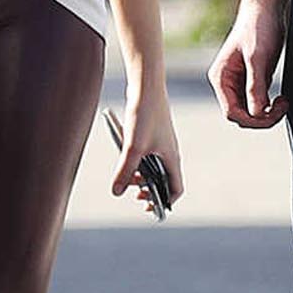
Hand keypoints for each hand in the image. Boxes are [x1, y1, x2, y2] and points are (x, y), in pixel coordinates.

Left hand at [109, 85, 183, 212]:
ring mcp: (161, 143)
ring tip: (127, 178)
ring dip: (141, 176)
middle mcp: (169, 153)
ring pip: (153, 168)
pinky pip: (146, 155)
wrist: (146, 87)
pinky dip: (137, 162)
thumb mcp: (133, 147)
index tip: (149, 206)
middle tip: (135, 194)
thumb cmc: (145, 115)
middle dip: (149, 190)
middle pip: (164, 181)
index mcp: (172, 159)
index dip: (165, 202)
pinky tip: (124, 157)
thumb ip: (124, 171)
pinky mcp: (151, 135)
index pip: (176, 189)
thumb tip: (116, 191)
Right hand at [210, 0, 292, 127]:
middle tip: (283, 106)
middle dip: (262, 117)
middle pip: (240, 115)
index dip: (253, 119)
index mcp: (221, 78)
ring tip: (284, 102)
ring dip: (267, 113)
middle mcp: (226, 82)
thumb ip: (255, 86)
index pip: (232, 113)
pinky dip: (270, 105)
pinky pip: (257, 101)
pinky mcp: (251, 78)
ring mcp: (238, 81)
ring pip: (250, 111)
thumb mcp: (258, 58)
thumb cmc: (259, 28)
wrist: (267, 7)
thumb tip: (256, 114)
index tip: (274, 112)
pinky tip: (282, 98)